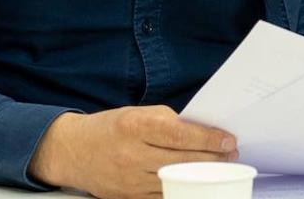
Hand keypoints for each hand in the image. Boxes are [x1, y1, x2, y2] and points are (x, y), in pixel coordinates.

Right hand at [28, 106, 236, 198]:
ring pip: (176, 181)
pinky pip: (162, 196)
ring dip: (202, 175)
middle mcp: (131, 154)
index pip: (180, 134)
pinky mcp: (128, 198)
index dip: (209, 139)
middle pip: (182, 160)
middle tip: (231, 154)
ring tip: (220, 168)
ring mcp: (129, 180)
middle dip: (212, 158)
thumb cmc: (110, 127)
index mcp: (135, 126)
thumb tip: (202, 132)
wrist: (72, 151)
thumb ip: (168, 122)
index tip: (229, 140)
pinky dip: (183, 189)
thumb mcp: (137, 113)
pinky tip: (197, 183)